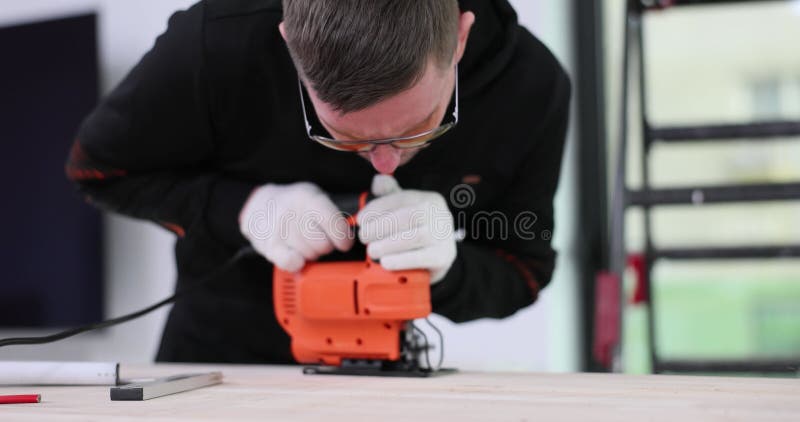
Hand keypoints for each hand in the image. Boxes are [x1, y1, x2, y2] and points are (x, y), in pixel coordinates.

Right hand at [239, 182, 353, 271]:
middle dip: (326, 245)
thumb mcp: (313, 197)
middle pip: (323, 244)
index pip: (332, 222)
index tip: (345, 243)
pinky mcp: (270, 246)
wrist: (259, 205)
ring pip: (310, 255)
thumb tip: (349, 234)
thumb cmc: (294, 204)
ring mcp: (279, 231)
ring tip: (305, 242)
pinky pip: (290, 263)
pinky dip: (298, 263)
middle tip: (319, 239)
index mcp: (307, 198)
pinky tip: (298, 257)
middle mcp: (292, 213)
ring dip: (312, 253)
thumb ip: (332, 213)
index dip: (343, 237)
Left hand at [357, 175, 456, 283]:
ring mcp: (444, 236)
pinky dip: (400, 260)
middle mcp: (440, 215)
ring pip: (415, 237)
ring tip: (372, 250)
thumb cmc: (417, 230)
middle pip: (409, 216)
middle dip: (380, 227)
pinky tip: (385, 262)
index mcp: (430, 200)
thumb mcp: (405, 210)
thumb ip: (390, 194)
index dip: (377, 208)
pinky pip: (422, 258)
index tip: (361, 219)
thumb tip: (378, 180)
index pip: (402, 199)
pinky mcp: (444, 257)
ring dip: (387, 244)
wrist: (439, 257)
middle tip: (364, 237)